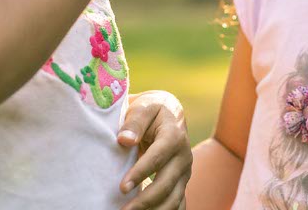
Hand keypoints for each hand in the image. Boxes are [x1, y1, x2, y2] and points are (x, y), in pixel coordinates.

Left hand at [117, 90, 191, 209]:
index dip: (140, 173)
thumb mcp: (143, 107)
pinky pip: (177, 204)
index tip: (122, 187)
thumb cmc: (150, 110)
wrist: (168, 113)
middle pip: (166, 184)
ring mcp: (184, 172)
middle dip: (145, 200)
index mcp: (174, 135)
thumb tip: (124, 140)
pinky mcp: (181, 183)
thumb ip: (134, 122)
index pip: (158, 158)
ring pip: (174, 199)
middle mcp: (184, 156)